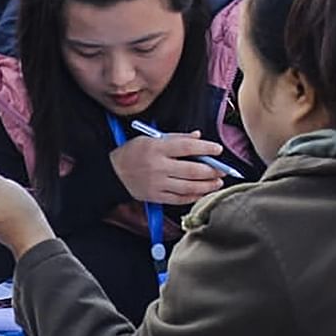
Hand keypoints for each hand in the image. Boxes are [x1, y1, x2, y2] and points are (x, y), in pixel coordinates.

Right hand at [110, 133, 226, 203]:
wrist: (112, 173)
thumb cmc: (132, 153)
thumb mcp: (151, 138)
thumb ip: (176, 138)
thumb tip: (198, 137)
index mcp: (157, 148)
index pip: (187, 147)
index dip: (206, 149)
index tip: (217, 150)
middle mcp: (158, 167)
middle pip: (192, 170)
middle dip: (212, 171)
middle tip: (223, 171)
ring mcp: (157, 184)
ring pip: (188, 187)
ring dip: (207, 186)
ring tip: (217, 183)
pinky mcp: (156, 196)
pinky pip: (179, 199)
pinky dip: (193, 196)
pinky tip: (202, 193)